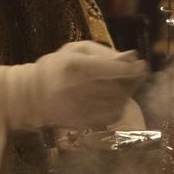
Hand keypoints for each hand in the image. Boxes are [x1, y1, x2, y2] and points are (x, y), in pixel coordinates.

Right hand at [5, 41, 147, 129]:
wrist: (31, 96)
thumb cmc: (56, 67)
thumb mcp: (76, 50)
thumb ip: (104, 52)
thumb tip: (131, 56)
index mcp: (77, 67)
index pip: (114, 69)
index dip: (133, 68)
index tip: (142, 65)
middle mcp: (80, 89)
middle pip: (120, 88)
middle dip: (131, 81)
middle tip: (133, 75)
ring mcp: (82, 108)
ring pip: (119, 103)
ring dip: (126, 94)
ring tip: (120, 86)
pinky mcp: (84, 123)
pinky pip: (112, 116)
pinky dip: (118, 107)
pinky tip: (111, 100)